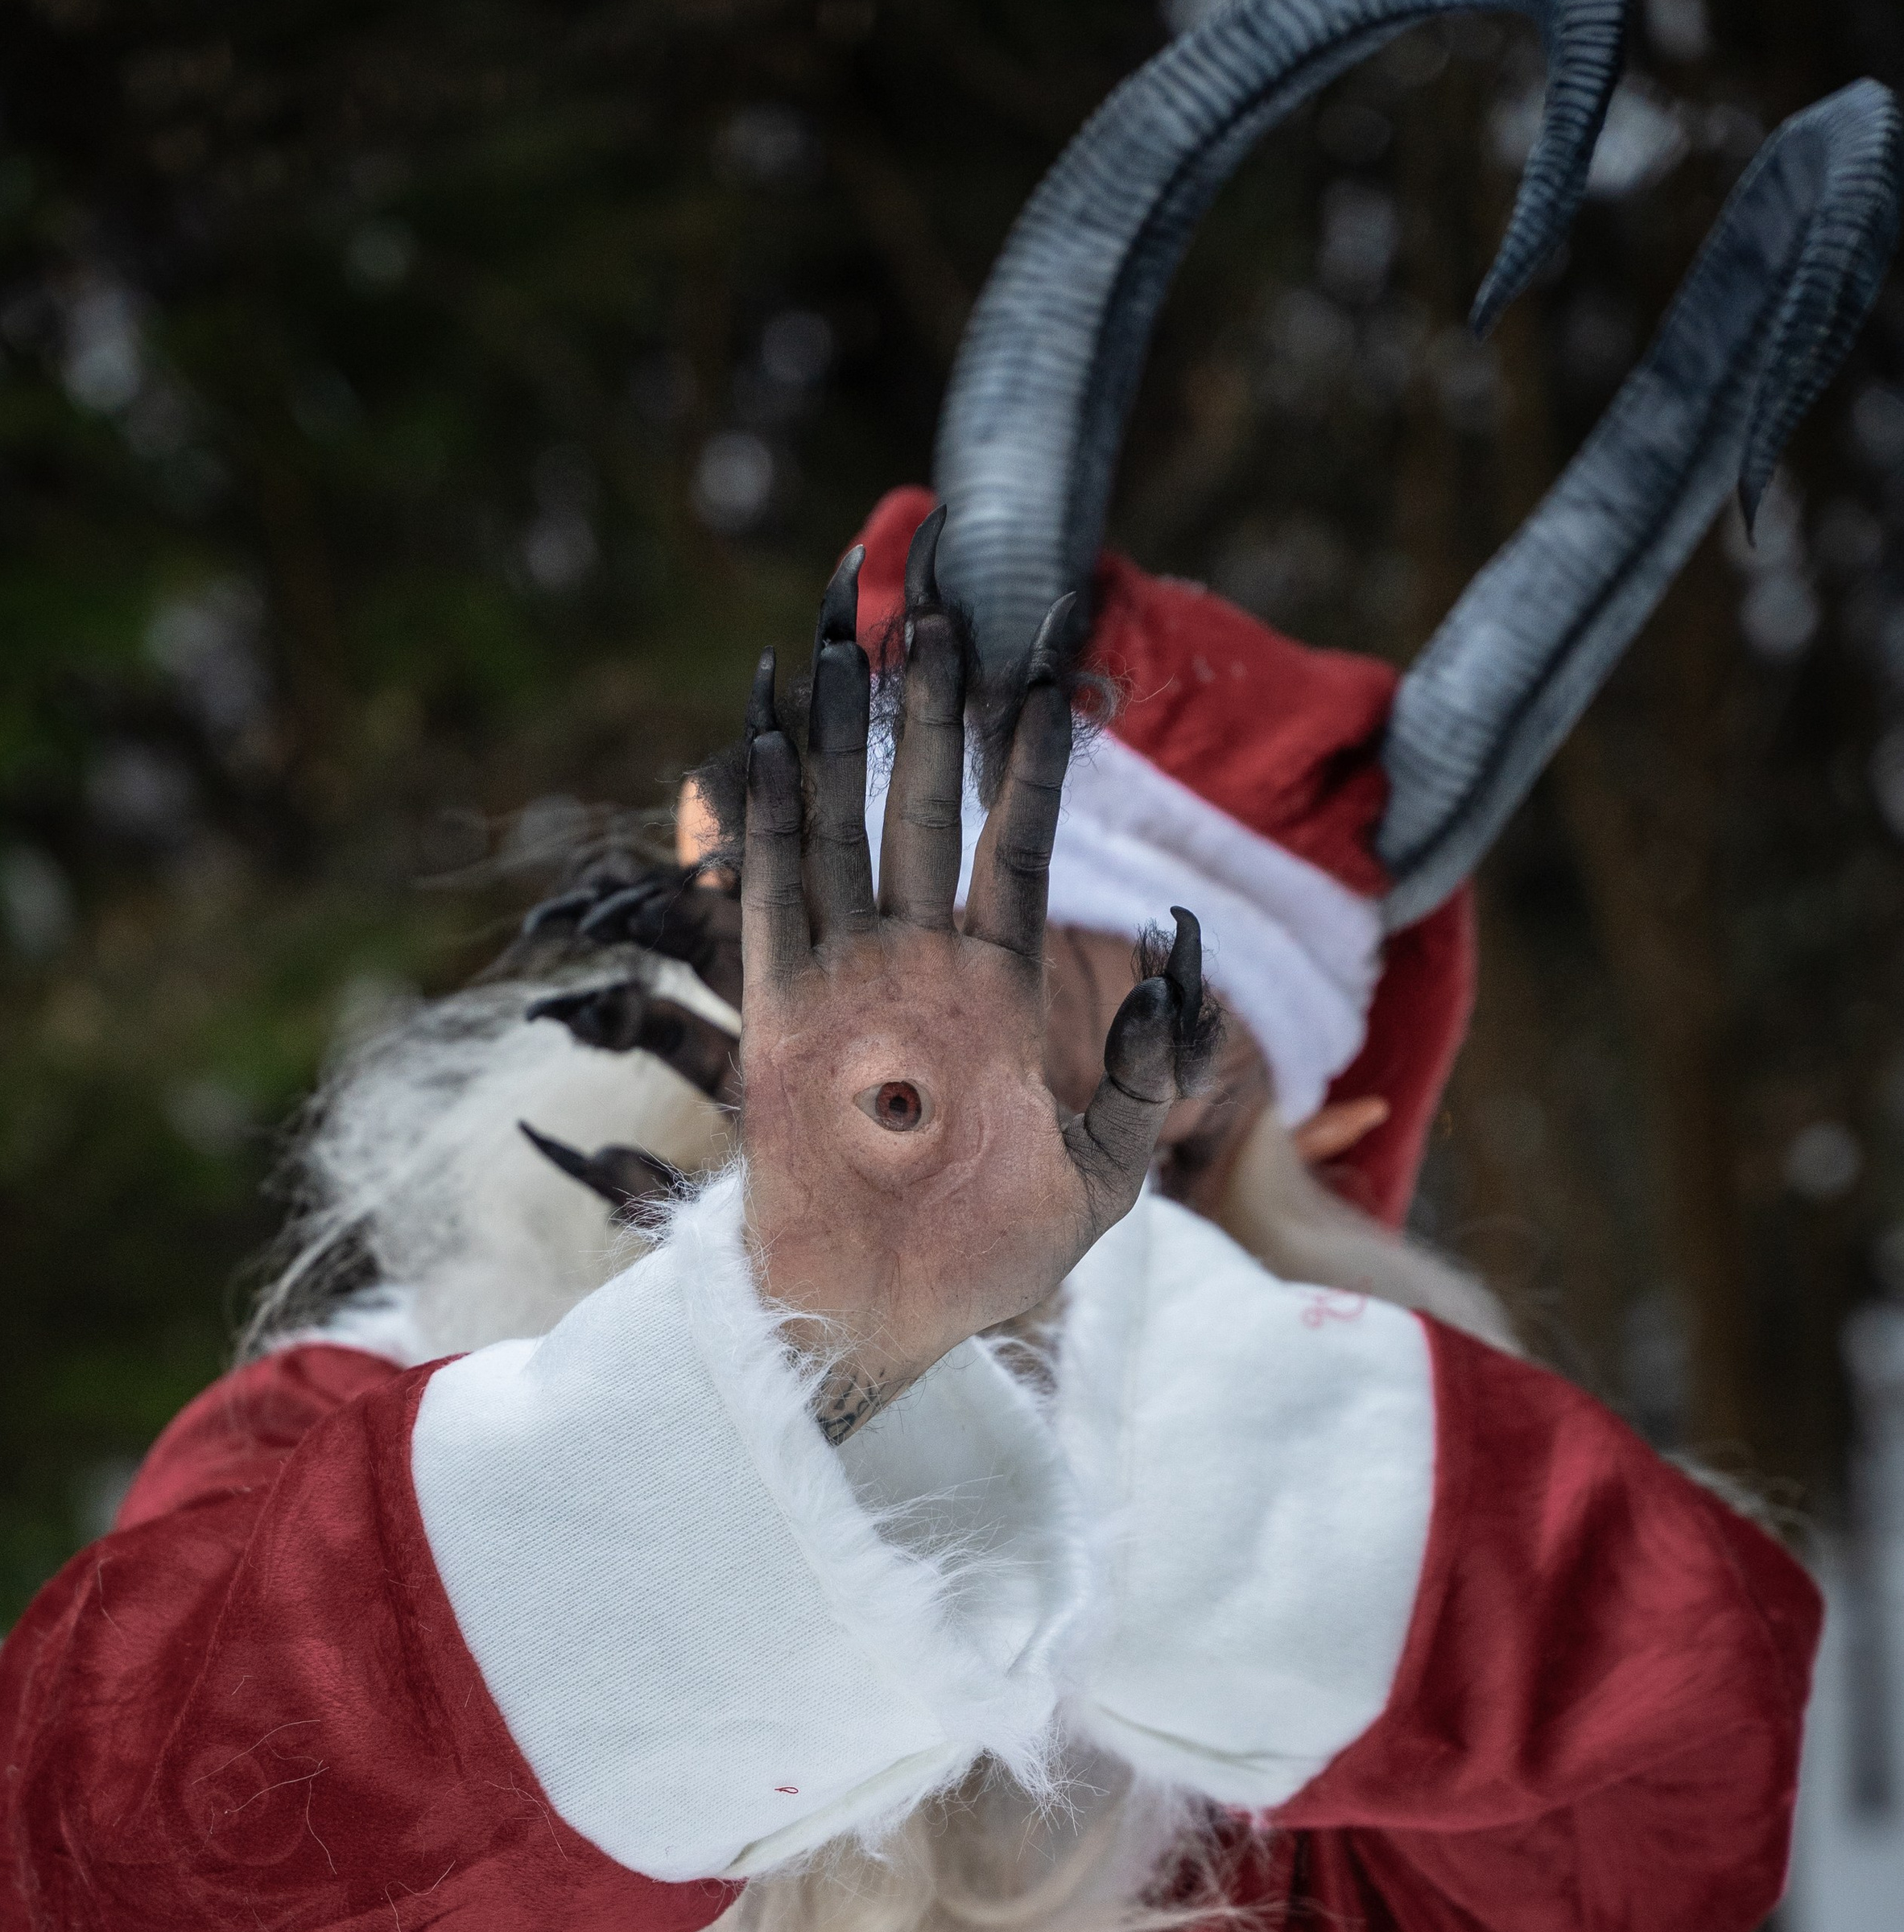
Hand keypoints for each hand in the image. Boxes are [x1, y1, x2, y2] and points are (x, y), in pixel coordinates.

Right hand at [739, 509, 1219, 1438]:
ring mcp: (846, 982)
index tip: (1058, 670)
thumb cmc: (993, 1259)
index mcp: (997, 990)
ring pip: (844, 828)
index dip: (1037, 756)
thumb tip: (1168, 962)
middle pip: (931, 809)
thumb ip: (1142, 1071)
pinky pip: (770, 896)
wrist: (886, 1319)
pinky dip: (763, 818)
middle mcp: (919, 967)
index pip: (1021, 842)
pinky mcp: (780, 1014)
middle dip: (940, 713)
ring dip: (841, 736)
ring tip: (848, 636)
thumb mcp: (1106, 1171)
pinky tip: (763, 738)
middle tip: (950, 612)